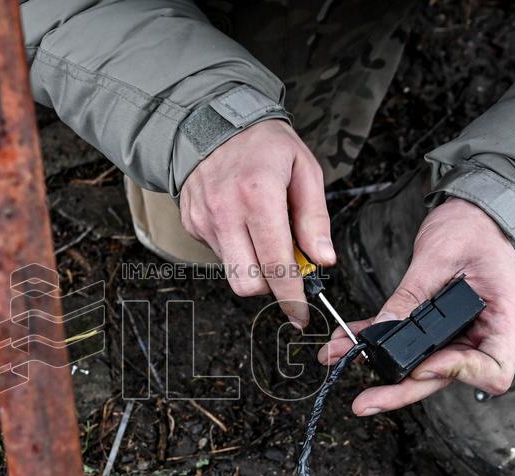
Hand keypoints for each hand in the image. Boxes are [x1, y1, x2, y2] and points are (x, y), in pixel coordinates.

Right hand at [179, 119, 334, 328]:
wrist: (212, 122)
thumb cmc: (264, 145)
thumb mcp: (304, 170)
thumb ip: (315, 218)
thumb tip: (323, 260)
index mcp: (258, 196)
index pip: (276, 263)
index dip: (291, 296)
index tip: (300, 314)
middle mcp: (225, 211)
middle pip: (247, 282)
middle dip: (269, 286)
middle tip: (285, 268)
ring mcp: (204, 220)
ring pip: (232, 271)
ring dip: (253, 265)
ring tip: (263, 234)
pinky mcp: (191, 224)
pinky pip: (219, 254)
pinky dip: (236, 248)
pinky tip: (242, 222)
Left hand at [319, 197, 514, 414]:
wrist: (475, 215)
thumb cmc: (474, 230)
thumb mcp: (441, 256)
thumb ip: (413, 295)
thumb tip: (385, 328)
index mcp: (502, 320)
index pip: (492, 371)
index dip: (456, 374)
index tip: (423, 366)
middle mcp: (481, 335)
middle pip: (444, 376)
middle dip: (401, 390)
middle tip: (366, 401)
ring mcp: (457, 335)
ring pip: (418, 365)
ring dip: (379, 367)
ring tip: (340, 359)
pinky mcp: (434, 328)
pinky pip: (403, 343)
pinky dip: (373, 342)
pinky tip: (346, 341)